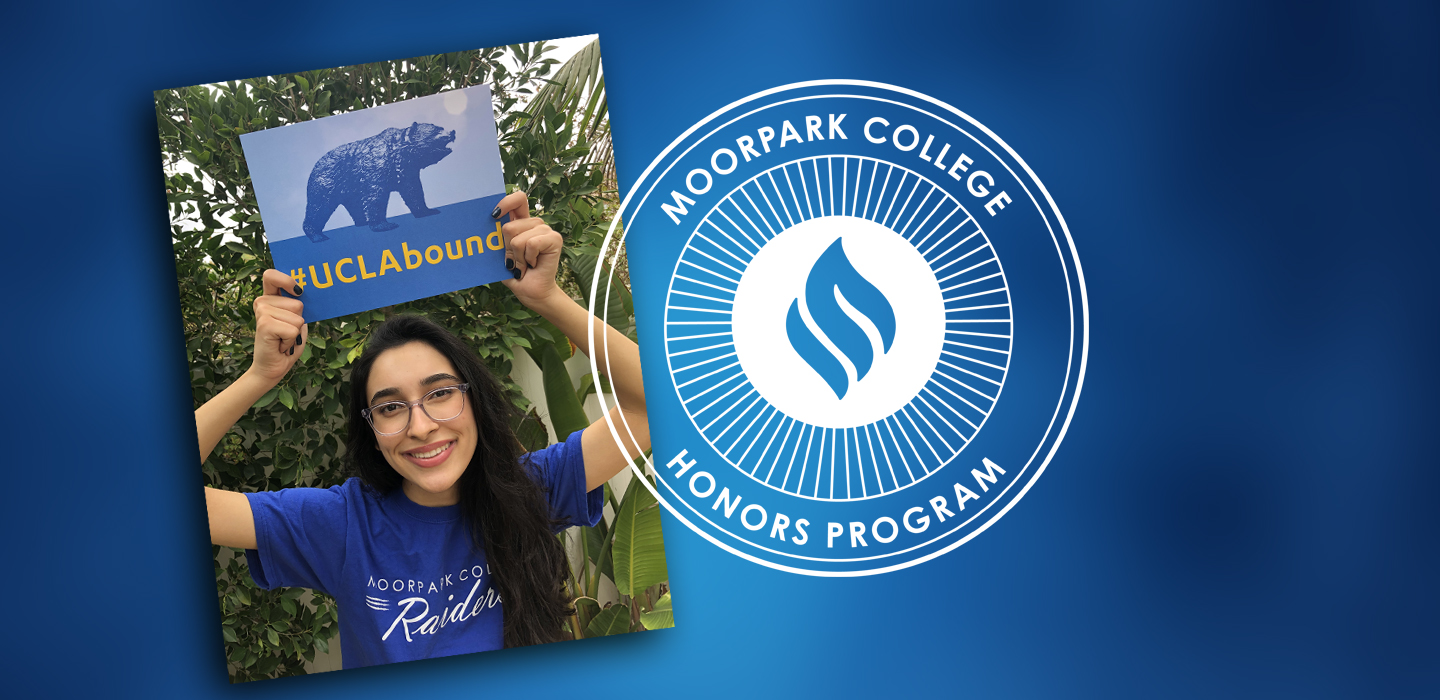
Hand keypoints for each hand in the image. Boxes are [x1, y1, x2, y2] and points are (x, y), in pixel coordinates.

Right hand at [245, 269, 308, 384]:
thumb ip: (297, 307)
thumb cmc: (286, 344)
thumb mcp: (295, 321)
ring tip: (282, 339)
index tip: (297, 291)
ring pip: (298, 318)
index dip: (286, 279)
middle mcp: (262, 302)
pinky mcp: (264, 324)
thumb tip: (303, 295)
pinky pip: (294, 329)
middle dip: (298, 321)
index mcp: (269, 298)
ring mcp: (262, 312)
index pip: (271, 275)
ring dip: (295, 333)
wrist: (272, 368)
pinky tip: (280, 344)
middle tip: (285, 332)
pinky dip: (292, 340)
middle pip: (298, 303)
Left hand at [495, 191, 563, 307]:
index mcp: (521, 223)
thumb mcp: (501, 255)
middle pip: (510, 226)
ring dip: (518, 258)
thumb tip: (483, 231)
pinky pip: (531, 244)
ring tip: (524, 265)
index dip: (506, 202)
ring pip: (518, 239)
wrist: (532, 293)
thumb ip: (496, 240)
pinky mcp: (555, 238)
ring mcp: (545, 230)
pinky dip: (528, 259)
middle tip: (514, 261)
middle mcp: (534, 224)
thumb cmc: (516, 274)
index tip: (494, 216)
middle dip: (506, 249)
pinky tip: (534, 264)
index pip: (517, 200)